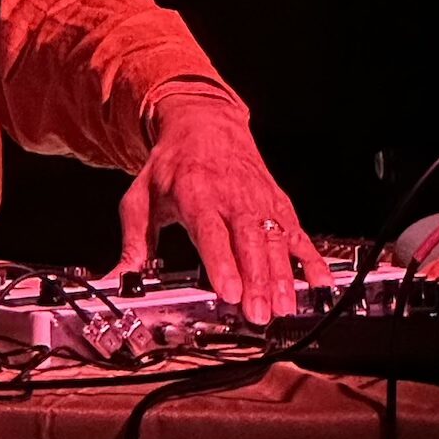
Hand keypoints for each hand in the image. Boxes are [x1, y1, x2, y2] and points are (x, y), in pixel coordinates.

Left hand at [117, 96, 329, 324]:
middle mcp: (232, 197)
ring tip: (285, 307)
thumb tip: (119, 277)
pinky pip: (298, 234)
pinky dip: (311, 259)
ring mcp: (259, 201)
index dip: (221, 263)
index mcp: (195, 195)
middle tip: (258, 314)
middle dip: (256, 281)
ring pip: (275, 241)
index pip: (210, 233)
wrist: (204, 125)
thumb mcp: (141, 197)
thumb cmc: (172, 166)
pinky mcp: (278, 205)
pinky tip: (319, 283)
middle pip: (248, 243)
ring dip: (282, 277)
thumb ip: (134, 241)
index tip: (228, 291)